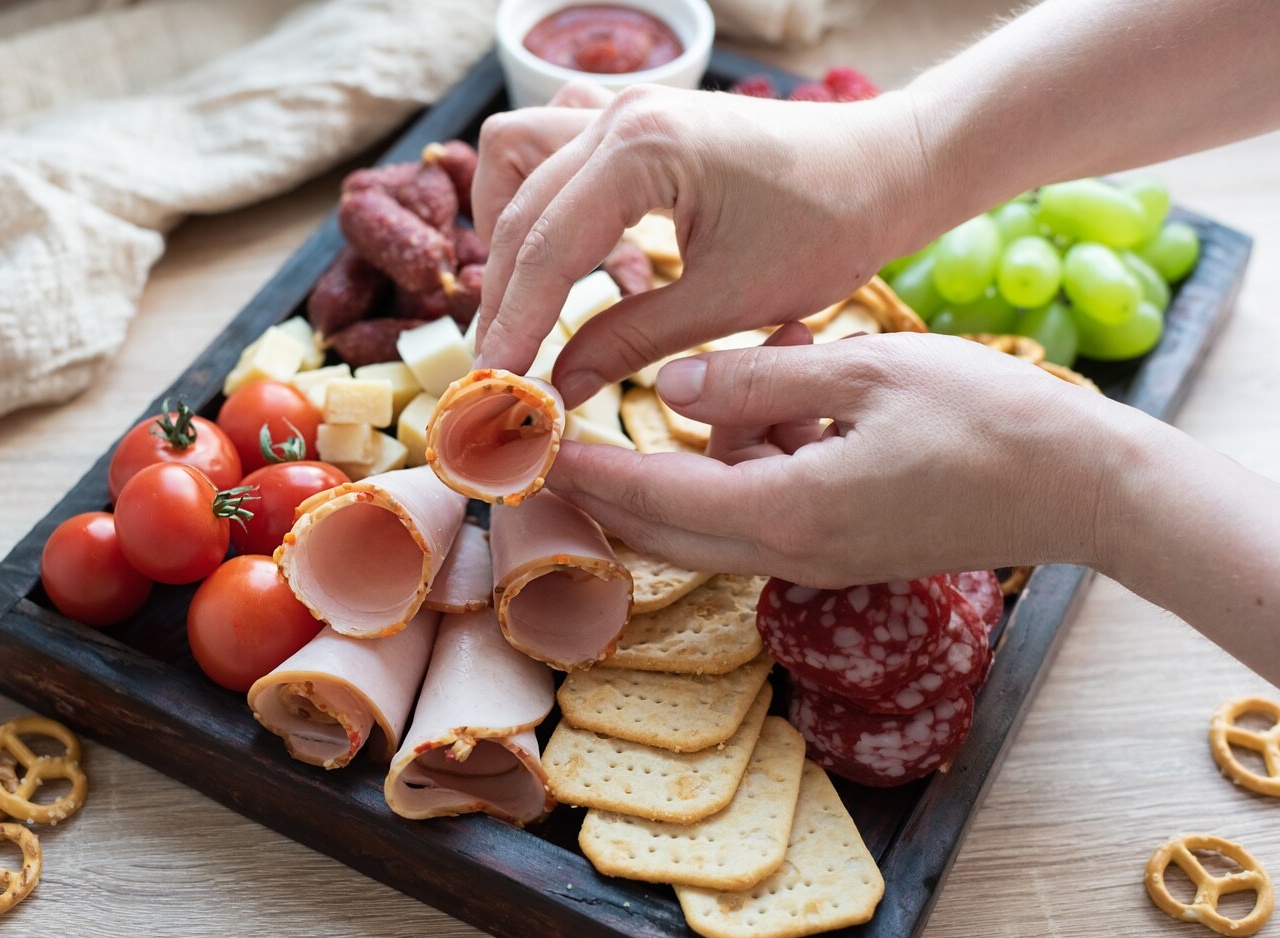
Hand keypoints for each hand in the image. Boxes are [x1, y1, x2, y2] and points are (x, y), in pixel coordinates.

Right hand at [472, 84, 927, 406]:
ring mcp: (626, 106)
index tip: (493, 383)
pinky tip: (580, 251)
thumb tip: (558, 388)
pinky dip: (546, 197)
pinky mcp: (639, 116)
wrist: (888, 168)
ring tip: (531, 298)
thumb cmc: (829, 227)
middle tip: (507, 363)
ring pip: (517, 155)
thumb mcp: (728, 303)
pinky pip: (555, 143)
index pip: (546, 248)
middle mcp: (620, 114)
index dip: (512, 323)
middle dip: (504, 290)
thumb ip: (630, 342)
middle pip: (516, 204)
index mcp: (642, 151)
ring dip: (511, 226)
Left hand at [546, 333, 1142, 587]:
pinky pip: (758, 504)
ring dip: (693, 451)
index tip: (520, 447)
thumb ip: (756, 378)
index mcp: (785, 513)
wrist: (1083, 488)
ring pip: (708, 511)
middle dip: (598, 485)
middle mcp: (786, 552)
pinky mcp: (837, 547)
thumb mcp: (865, 372)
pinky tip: (789, 387)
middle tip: (540, 437)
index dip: (578, 471)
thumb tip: (668, 389)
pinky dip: (746, 454)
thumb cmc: (986, 421)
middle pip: (658, 529)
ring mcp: (814, 558)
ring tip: (741, 362)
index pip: (647, 498)